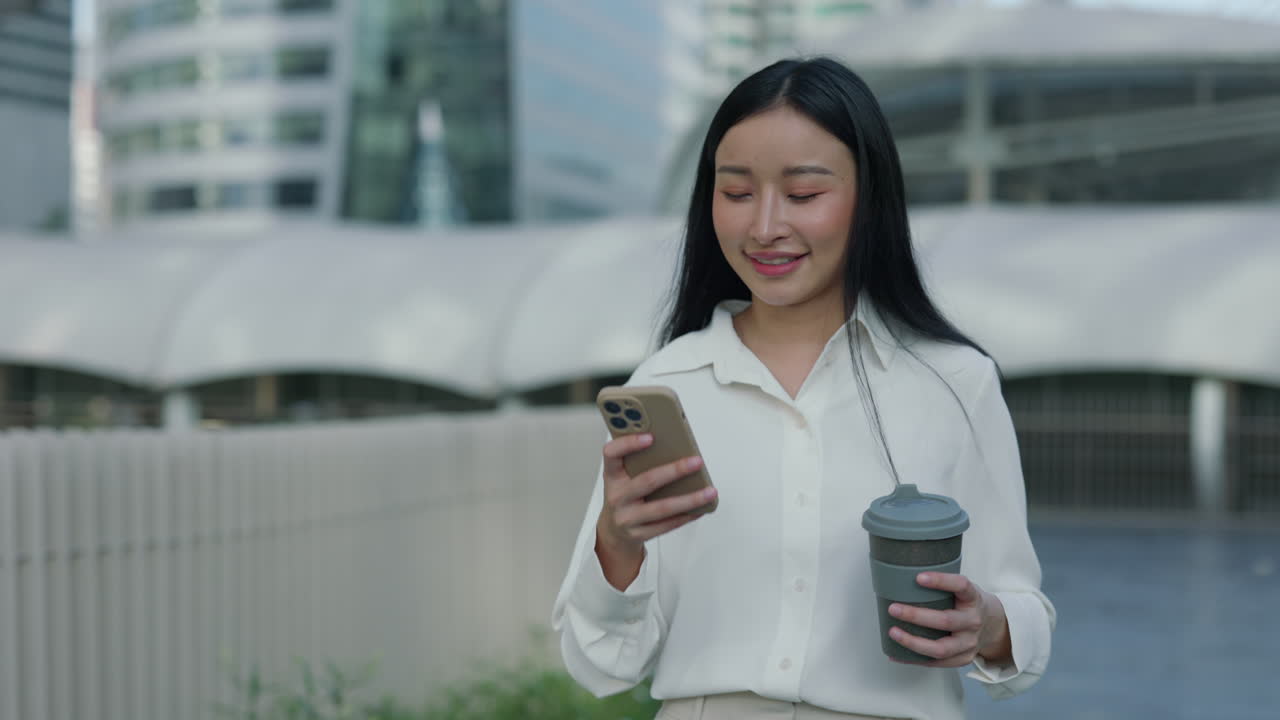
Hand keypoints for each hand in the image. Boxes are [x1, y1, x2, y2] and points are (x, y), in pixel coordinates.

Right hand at [594, 433, 716, 589]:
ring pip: (663, 508)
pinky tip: (701, 508)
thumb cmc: (624, 495)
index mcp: (612, 476)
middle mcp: (617, 496)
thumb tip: (676, 448)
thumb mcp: (622, 477)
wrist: (613, 531)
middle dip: (675, 471)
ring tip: (710, 491)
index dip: (628, 444)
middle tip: (697, 462)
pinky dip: (687, 515)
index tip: (651, 437)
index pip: (612, 454)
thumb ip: (639, 462)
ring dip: (690, 499)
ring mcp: (627, 518)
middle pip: (647, 481)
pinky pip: (667, 524)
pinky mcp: (639, 534)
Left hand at [887, 572, 1011, 667]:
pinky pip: (937, 663)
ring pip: (941, 648)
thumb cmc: (967, 604)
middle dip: (916, 615)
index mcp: (973, 598)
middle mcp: (973, 621)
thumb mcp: (962, 590)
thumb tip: (901, 579)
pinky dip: (914, 659)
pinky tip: (897, 654)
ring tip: (893, 632)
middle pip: (946, 621)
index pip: (961, 586)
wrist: (992, 625)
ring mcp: (970, 643)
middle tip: (894, 609)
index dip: (941, 581)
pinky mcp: (964, 659)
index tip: (918, 577)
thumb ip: (942, 586)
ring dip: (913, 642)